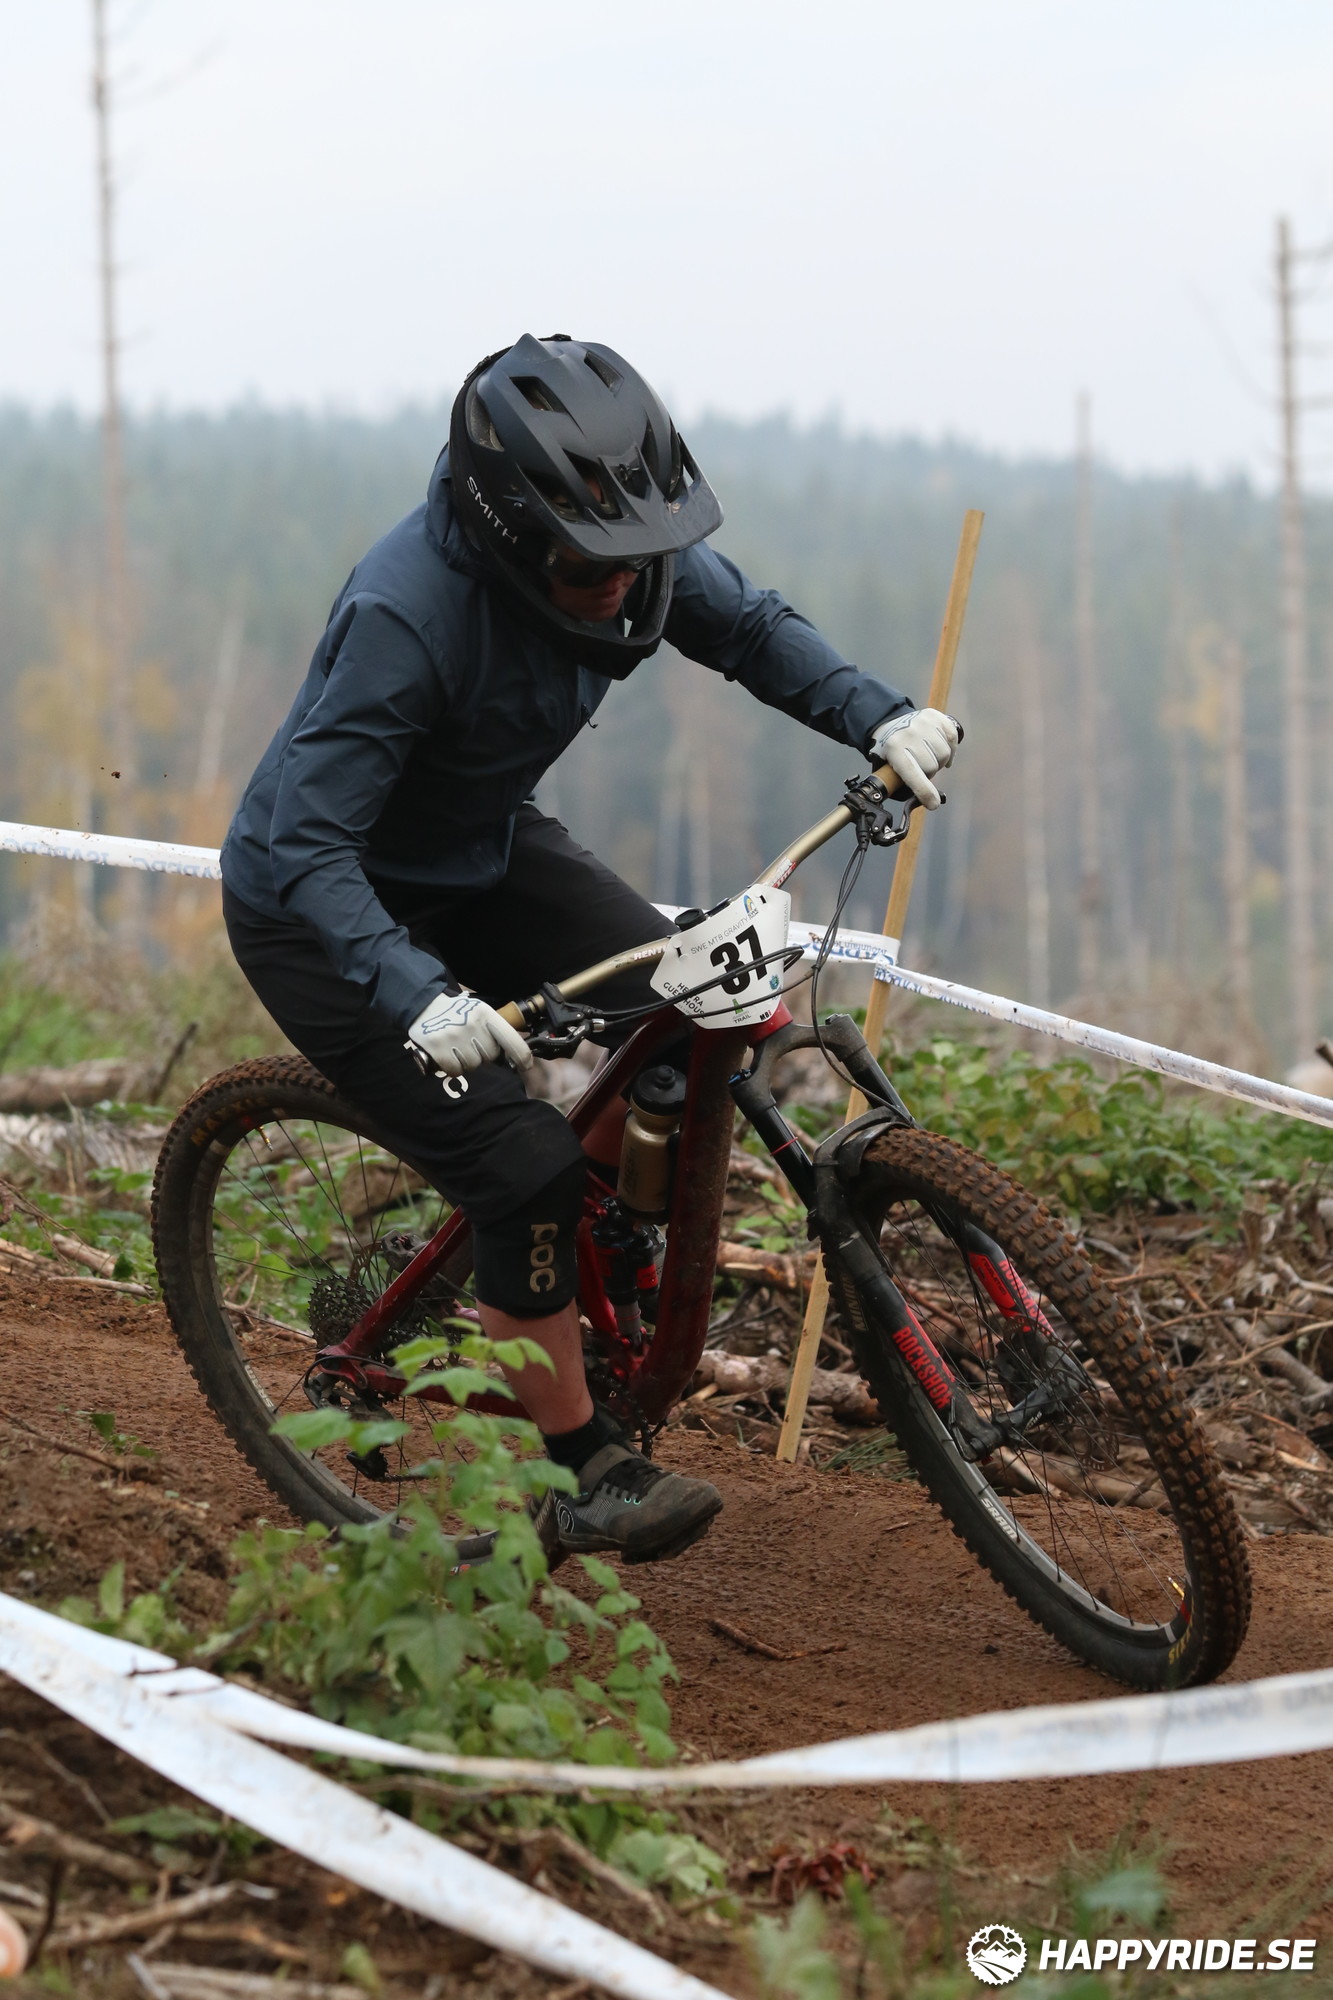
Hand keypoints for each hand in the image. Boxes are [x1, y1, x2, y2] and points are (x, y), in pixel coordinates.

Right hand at [407, 990, 532, 1076]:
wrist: (423, 1006)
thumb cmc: (457, 1013)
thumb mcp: (480, 1012)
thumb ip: (496, 1030)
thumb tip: (514, 1056)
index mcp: (485, 1014)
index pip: (511, 1040)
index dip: (522, 1056)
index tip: (526, 1065)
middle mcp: (471, 1025)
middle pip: (490, 1056)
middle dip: (483, 1054)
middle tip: (471, 1044)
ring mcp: (454, 1037)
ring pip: (473, 1065)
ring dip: (467, 1062)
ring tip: (457, 1047)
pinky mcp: (438, 1048)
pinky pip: (455, 1071)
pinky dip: (453, 1067)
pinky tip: (448, 1055)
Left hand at [869, 707, 960, 810]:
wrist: (889, 722)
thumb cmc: (891, 750)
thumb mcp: (888, 767)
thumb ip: (903, 784)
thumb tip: (929, 801)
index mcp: (894, 749)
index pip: (913, 774)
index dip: (925, 792)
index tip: (933, 803)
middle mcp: (909, 734)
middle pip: (932, 766)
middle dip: (929, 772)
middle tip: (921, 768)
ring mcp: (923, 723)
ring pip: (944, 753)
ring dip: (939, 759)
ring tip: (928, 756)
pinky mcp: (935, 716)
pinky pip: (952, 737)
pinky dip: (950, 747)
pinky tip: (941, 749)